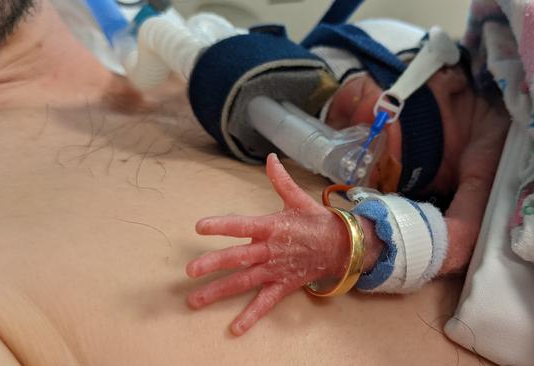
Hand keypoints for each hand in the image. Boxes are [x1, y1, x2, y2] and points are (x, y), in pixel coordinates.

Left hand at [186, 154, 355, 334]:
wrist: (343, 247)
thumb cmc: (318, 222)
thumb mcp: (298, 199)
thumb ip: (280, 180)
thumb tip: (270, 158)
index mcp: (272, 227)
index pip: (242, 225)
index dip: (221, 226)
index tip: (199, 227)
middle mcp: (270, 250)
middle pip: (238, 258)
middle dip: (213, 264)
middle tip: (190, 271)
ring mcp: (275, 270)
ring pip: (243, 282)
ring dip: (219, 291)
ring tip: (194, 300)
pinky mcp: (282, 286)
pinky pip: (265, 303)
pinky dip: (251, 316)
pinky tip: (235, 328)